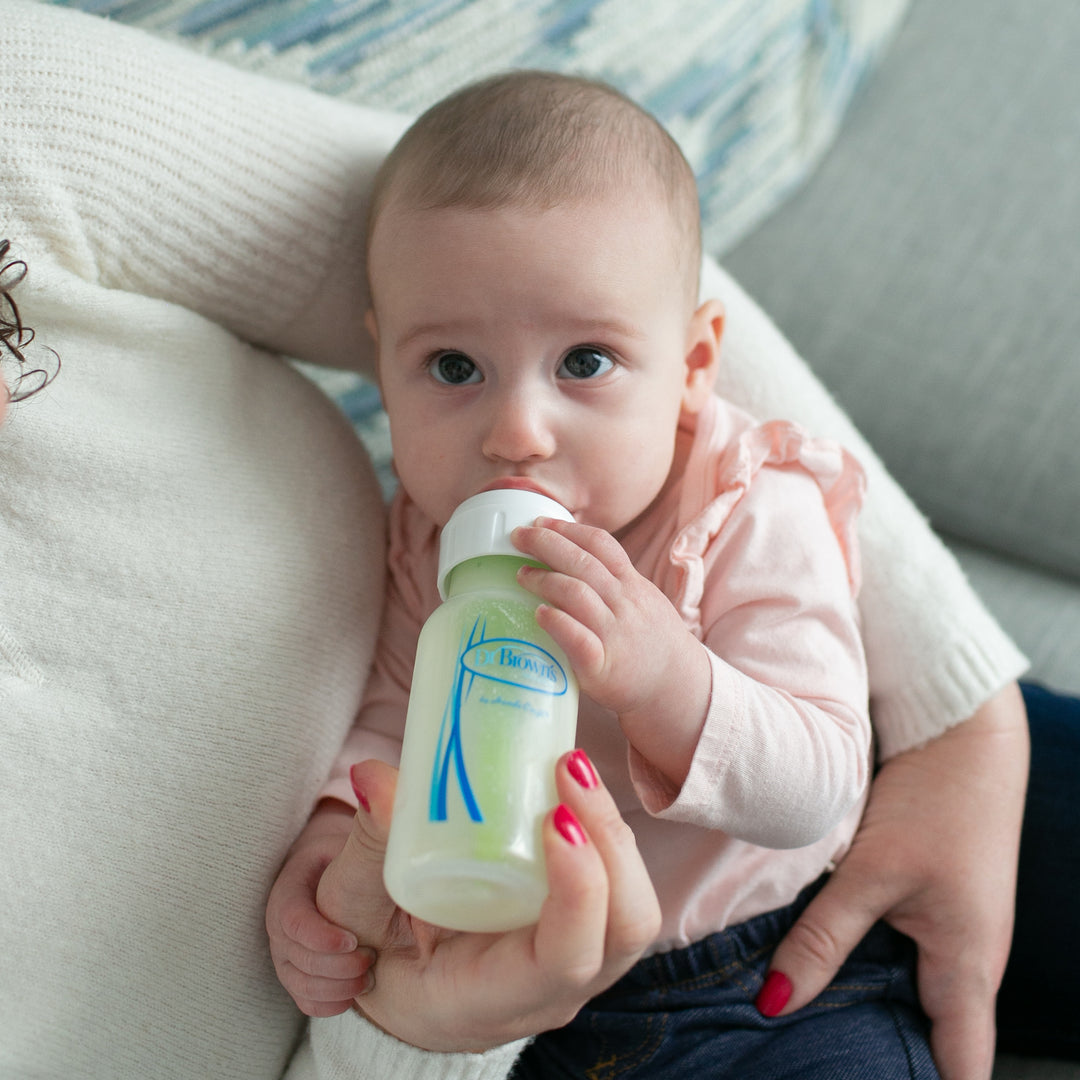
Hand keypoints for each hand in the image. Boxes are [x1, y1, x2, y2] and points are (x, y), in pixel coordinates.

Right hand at [265, 800, 375, 1016]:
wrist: (376, 876)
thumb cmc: (373, 853)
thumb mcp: (373, 834)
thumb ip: (374, 811)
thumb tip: (369, 774)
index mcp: (296, 880)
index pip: (287, 914)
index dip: (314, 933)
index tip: (352, 939)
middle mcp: (288, 914)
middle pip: (286, 953)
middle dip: (325, 966)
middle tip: (366, 963)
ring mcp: (294, 945)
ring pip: (294, 978)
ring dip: (328, 986)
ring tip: (365, 977)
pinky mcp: (308, 968)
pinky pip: (304, 996)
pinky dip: (326, 1001)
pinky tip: (352, 996)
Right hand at [316, 750, 661, 1052]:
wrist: (400, 983)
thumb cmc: (379, 954)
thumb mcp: (357, 908)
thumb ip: (367, 848)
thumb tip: (374, 778)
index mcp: (499, 997)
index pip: (567, 958)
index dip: (578, 890)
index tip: (555, 817)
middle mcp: (555, 987)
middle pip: (626, 927)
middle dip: (610, 841)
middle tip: (569, 769)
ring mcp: (579, 957)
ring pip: (634, 904)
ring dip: (613, 829)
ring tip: (572, 767)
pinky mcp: (584, 923)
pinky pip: (620, 883)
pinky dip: (606, 830)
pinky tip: (573, 783)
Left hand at [512, 517, 709, 784]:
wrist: (675, 687)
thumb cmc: (649, 642)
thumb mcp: (641, 600)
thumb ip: (612, 581)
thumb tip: (568, 557)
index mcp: (631, 585)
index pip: (600, 545)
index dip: (569, 530)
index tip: (540, 522)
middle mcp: (624, 604)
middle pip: (583, 563)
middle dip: (547, 544)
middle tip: (517, 536)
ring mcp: (614, 634)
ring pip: (578, 594)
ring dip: (545, 580)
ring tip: (520, 574)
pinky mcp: (602, 666)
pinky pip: (578, 639)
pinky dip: (557, 623)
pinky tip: (539, 614)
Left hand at [759, 683, 1028, 1079]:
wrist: (960, 730)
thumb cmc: (934, 802)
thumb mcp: (873, 873)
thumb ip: (824, 938)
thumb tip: (776, 1004)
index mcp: (968, 970)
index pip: (960, 1069)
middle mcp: (966, 962)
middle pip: (930, 1038)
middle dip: (879, 1058)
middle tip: (809, 1064)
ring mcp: (950, 931)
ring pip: (907, 993)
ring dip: (865, 1008)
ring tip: (803, 1029)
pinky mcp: (930, 902)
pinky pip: (899, 954)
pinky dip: (864, 965)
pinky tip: (817, 964)